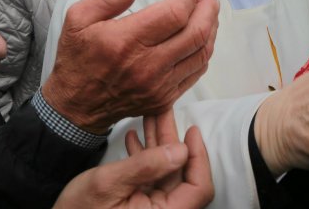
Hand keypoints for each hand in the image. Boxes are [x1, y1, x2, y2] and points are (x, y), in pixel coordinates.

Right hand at [42, 0, 218, 133]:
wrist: (75, 106)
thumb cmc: (78, 59)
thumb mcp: (77, 18)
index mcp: (127, 41)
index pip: (174, 14)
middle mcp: (148, 65)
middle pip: (195, 33)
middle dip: (208, 9)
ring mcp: (159, 85)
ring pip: (200, 53)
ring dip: (211, 29)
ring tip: (211, 12)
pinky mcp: (164, 98)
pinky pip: (195, 73)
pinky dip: (204, 51)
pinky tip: (203, 37)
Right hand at [54, 117, 213, 208]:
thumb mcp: (109, 183)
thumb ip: (146, 166)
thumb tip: (180, 150)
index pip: (198, 188)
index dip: (199, 157)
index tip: (192, 130)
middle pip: (180, 175)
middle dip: (173, 141)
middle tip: (165, 110)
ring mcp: (149, 208)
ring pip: (165, 172)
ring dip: (158, 144)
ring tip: (151, 115)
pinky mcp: (137, 204)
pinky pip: (150, 178)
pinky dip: (145, 157)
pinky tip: (135, 137)